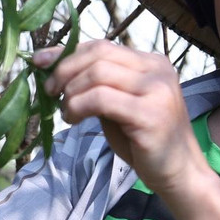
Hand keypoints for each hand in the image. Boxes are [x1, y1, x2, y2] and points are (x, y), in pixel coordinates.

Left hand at [37, 40, 206, 193]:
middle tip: (51, 92)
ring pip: (97, 74)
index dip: (67, 52)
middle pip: (98, 55)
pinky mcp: (150, 115)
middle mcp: (157, 70)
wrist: (179, 173)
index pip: (102, 45)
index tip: (40, 62)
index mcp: (151, 62)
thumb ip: (99, 84)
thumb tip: (55, 69)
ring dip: (71, 93)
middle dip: (65, 71)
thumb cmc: (145, 141)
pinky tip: (74, 119)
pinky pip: (102, 100)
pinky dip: (79, 106)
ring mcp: (157, 91)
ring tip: (66, 112)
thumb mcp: (120, 104)